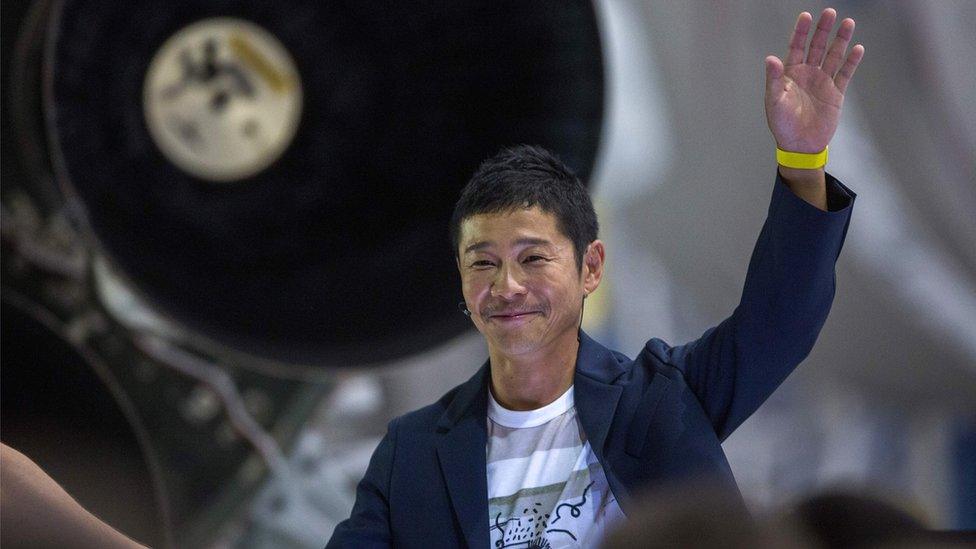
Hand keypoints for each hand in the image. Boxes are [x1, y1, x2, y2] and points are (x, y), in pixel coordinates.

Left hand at [765, 8, 863, 152]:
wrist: (800, 145)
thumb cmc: (782, 124)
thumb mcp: (774, 102)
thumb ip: (773, 80)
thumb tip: (770, 59)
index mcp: (790, 74)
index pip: (796, 47)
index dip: (800, 32)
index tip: (806, 16)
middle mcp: (807, 74)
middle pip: (817, 47)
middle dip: (823, 30)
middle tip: (830, 12)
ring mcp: (823, 82)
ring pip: (833, 56)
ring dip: (840, 40)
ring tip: (848, 23)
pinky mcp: (836, 93)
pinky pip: (845, 74)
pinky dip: (851, 62)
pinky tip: (857, 48)